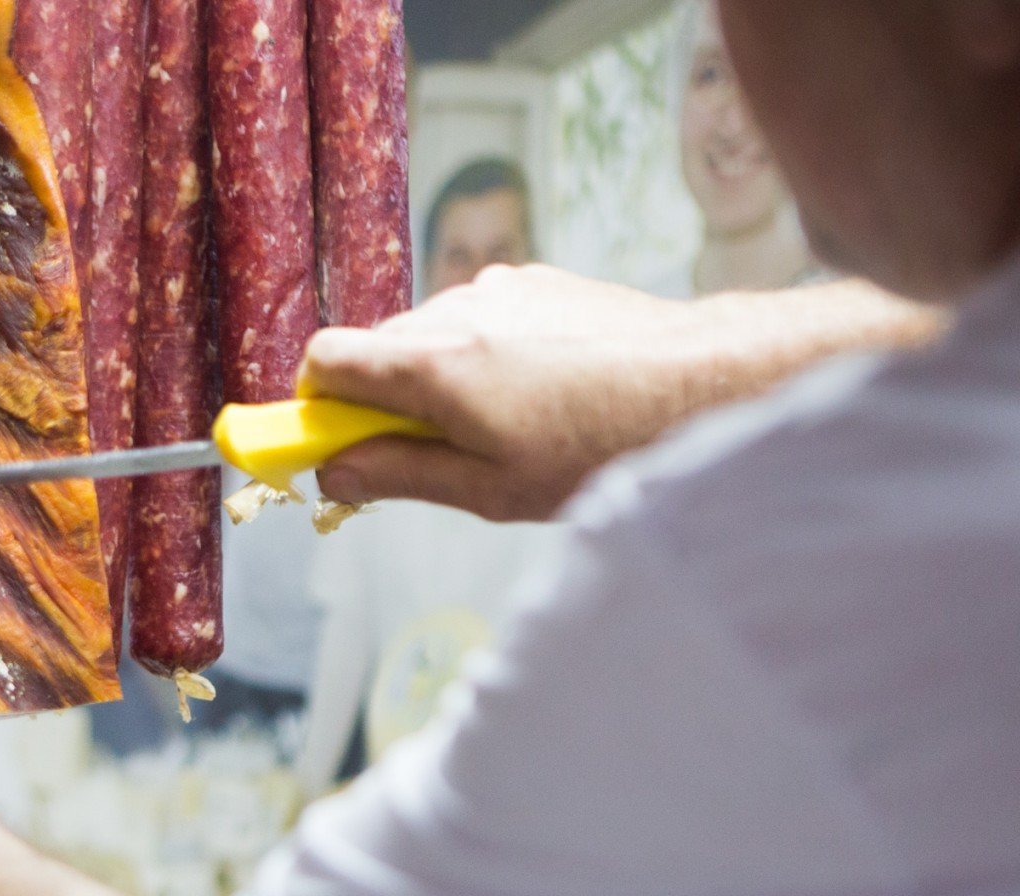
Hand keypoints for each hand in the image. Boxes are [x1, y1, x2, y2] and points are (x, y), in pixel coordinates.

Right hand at [300, 265, 721, 519]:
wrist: (703, 385)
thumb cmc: (602, 448)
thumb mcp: (489, 490)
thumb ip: (398, 475)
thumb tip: (333, 475)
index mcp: (434, 364)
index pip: (325, 360)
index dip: (316, 407)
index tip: (334, 445)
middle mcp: (458, 309)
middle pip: (376, 348)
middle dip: (382, 400)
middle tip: (429, 456)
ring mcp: (500, 288)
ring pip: (429, 333)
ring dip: (439, 378)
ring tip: (505, 428)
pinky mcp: (538, 281)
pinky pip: (480, 318)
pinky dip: (485, 355)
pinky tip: (540, 395)